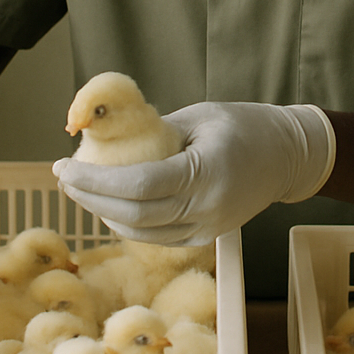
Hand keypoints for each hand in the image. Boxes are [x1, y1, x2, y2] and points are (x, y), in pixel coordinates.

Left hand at [51, 101, 334, 245]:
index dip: (95, 179)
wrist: (290, 157)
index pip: (139, 185)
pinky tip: (109, 205)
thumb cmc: (245, 125)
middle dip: (90, 198)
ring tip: (80, 190)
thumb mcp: (199, 116)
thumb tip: (103, 136)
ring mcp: (209, 228)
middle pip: (134, 215)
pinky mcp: (208, 237)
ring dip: (104, 213)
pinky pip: (158, 238)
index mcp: (206, 171)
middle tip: (64, 177)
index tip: (64, 164)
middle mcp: (207, 208)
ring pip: (142, 233)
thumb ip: (154, 130)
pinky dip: (129, 224)